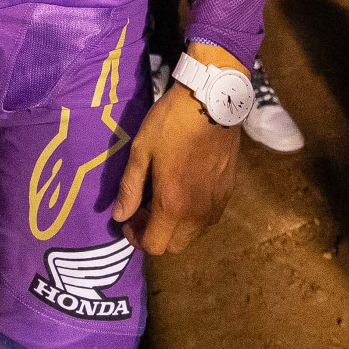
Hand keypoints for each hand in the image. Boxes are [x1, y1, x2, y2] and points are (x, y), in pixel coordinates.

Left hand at [109, 43, 243, 254]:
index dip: (136, 237)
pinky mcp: (228, 192)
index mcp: (174, 206)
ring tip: (165, 196)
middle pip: (174, 246)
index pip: (154, 246)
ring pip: (193, 234)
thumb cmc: (171, 124)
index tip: (130, 217)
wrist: (212, 102)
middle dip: (156, 233)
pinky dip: (193, 215)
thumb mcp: (141, 151)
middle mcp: (198, 214)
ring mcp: (216, 204)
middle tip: (145, 207)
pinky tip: (185, 188)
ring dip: (176, 226)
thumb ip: (129, 188)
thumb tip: (119, 216)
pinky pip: (208, 218)